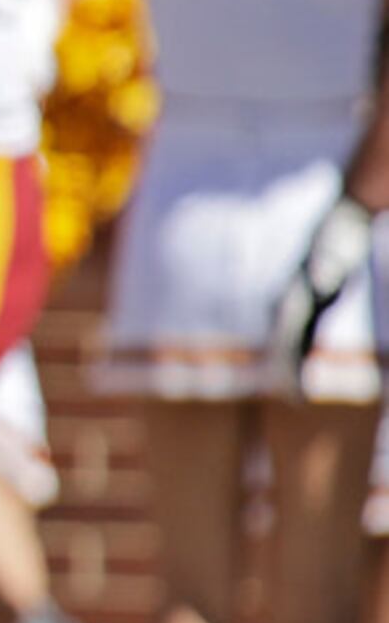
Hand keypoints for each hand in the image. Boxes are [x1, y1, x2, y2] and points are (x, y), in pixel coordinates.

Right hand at [273, 193, 374, 391]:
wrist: (341, 221)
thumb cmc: (342, 239)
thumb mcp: (337, 253)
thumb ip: (327, 268)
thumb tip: (321, 282)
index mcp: (291, 299)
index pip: (285, 344)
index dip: (289, 372)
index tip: (295, 396)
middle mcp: (284, 304)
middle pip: (280, 347)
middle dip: (283, 375)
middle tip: (293, 401)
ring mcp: (291, 303)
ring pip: (284, 342)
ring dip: (286, 366)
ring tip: (292, 393)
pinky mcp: (304, 302)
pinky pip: (295, 334)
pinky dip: (295, 353)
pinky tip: (301, 366)